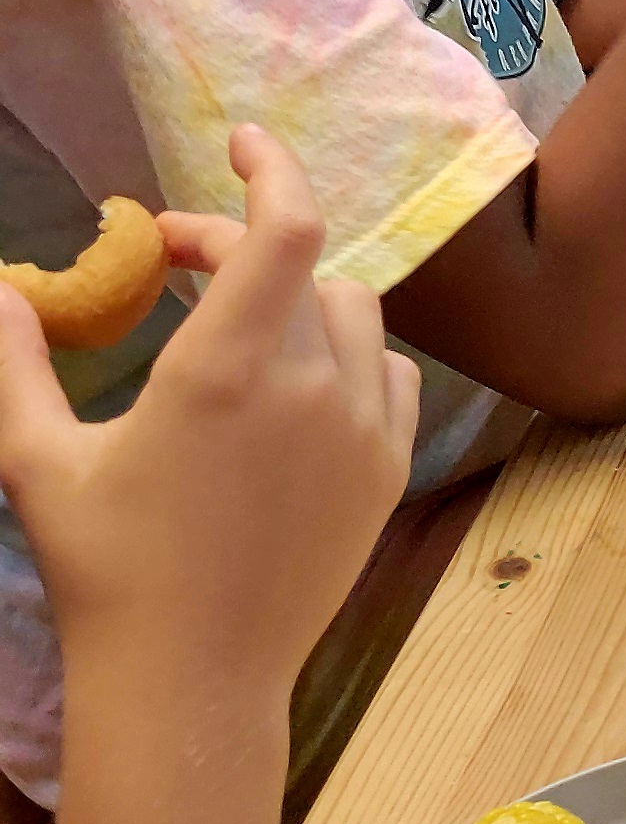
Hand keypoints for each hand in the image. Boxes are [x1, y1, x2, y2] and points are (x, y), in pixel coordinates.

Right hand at [0, 128, 417, 709]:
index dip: (270, 168)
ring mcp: (360, 431)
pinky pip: (385, 374)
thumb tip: (1, 289)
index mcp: (222, 373)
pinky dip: (346, 354)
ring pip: (350, 315)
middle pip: (301, 267)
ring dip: (295, 296)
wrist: (192, 680)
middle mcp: (307, 389)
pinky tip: (295, 378)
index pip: (284, 229)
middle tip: (174, 262)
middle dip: (236, 246)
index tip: (238, 143)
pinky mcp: (388, 471)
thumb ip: (15, 363)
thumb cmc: (106, 570)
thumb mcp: (38, 460)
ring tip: (232, 319)